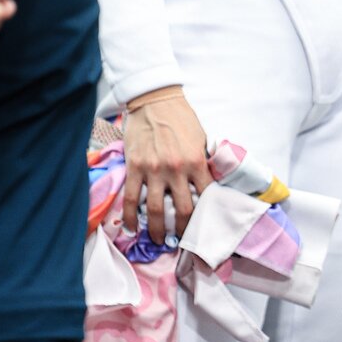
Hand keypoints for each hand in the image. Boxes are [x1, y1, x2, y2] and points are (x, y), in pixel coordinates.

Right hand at [122, 89, 210, 245]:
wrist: (155, 101)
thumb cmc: (181, 119)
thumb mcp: (201, 139)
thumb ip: (204, 163)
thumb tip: (210, 185)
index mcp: (196, 162)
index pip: (206, 196)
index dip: (207, 215)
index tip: (207, 226)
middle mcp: (176, 169)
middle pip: (182, 209)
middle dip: (183, 229)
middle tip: (184, 240)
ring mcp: (154, 170)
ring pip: (155, 209)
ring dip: (157, 229)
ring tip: (159, 240)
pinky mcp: (135, 167)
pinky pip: (131, 198)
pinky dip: (131, 216)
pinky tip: (132, 228)